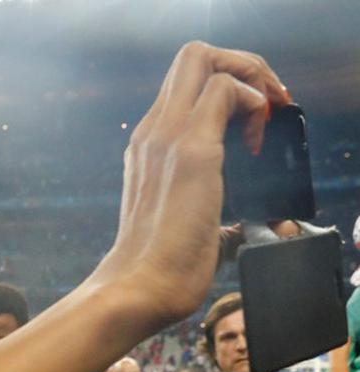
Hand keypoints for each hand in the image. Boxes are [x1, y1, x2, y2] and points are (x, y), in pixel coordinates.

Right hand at [92, 42, 289, 328]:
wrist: (138, 286)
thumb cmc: (161, 263)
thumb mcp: (184, 219)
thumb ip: (206, 208)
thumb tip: (250, 225)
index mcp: (148, 146)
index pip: (185, 84)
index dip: (226, 87)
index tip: (250, 123)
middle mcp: (152, 132)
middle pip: (193, 57)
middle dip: (242, 67)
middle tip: (263, 107)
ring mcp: (167, 137)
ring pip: (207, 61)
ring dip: (251, 82)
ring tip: (262, 123)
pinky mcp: (192, 152)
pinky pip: (227, 91)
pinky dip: (254, 104)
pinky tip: (255, 144)